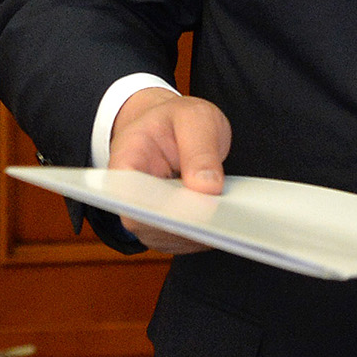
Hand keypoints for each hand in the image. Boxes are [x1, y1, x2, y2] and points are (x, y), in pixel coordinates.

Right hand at [106, 87, 231, 255]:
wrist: (174, 127)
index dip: (150, 209)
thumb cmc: (178, 120)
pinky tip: (230, 223)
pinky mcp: (171, 228)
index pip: (126, 195)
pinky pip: (188, 239)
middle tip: (219, 218)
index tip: (182, 211)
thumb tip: (207, 188)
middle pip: (150, 224)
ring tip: (230, 220)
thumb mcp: (194, 117)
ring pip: (172, 237)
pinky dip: (209, 233)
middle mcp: (130, 195)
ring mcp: (149, 215)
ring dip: (201, 233)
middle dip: (186, 224)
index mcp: (125, 160)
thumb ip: (200, 148)